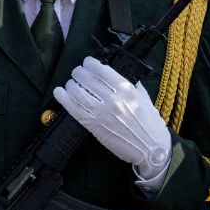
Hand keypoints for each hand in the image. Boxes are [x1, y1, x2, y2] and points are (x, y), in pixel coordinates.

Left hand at [54, 57, 172, 187]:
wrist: (150, 148)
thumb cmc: (150, 123)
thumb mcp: (145, 98)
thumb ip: (133, 86)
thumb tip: (122, 75)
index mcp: (126, 90)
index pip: (103, 71)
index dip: (91, 63)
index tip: (88, 62)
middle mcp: (112, 99)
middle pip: (88, 80)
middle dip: (79, 72)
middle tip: (77, 71)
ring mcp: (101, 113)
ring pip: (79, 93)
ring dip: (71, 84)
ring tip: (70, 82)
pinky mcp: (94, 126)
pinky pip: (74, 110)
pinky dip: (64, 99)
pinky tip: (59, 92)